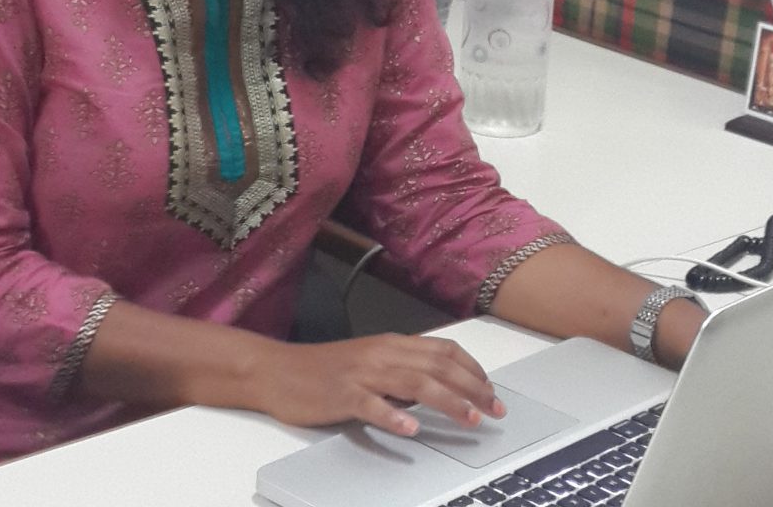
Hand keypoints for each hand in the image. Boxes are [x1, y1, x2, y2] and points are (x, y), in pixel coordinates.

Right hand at [251, 333, 505, 436]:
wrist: (277, 370)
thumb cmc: (324, 370)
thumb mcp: (370, 362)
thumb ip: (401, 370)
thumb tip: (437, 387)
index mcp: (390, 344)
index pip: (443, 350)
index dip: (472, 369)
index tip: (492, 391)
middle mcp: (381, 353)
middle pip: (436, 365)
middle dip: (472, 387)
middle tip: (495, 410)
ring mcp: (362, 373)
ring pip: (413, 381)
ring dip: (446, 400)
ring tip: (470, 418)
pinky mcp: (342, 394)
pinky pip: (371, 404)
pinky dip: (393, 415)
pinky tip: (410, 428)